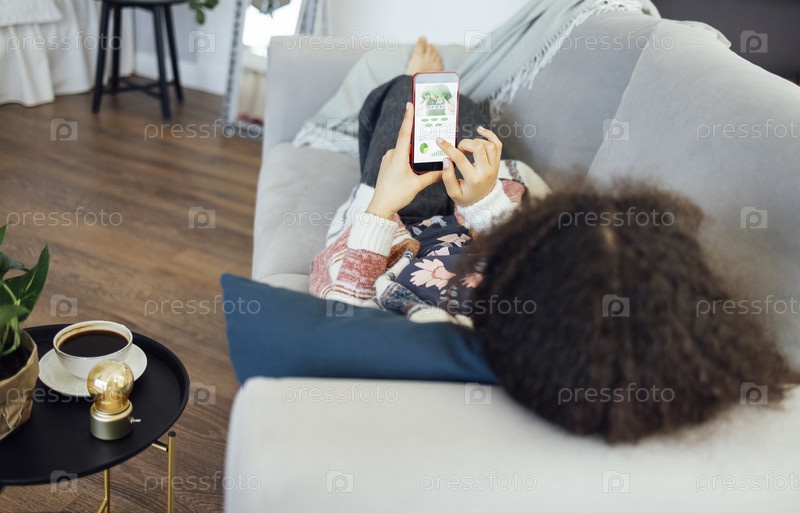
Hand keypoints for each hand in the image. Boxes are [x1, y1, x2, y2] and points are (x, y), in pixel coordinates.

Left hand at [366, 102, 442, 219]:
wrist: (381, 206)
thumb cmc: (397, 195)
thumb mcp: (417, 185)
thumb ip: (432, 176)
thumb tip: (445, 170)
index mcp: (398, 156)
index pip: (404, 133)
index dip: (408, 117)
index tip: (410, 104)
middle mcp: (391, 155)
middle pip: (408, 143)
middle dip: (419, 140)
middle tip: (430, 132)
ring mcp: (388, 160)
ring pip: (404, 151)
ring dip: (414, 153)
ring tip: (426, 154)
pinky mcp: (387, 165)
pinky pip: (399, 157)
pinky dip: (408, 159)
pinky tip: (415, 166)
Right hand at [436, 126, 501, 207]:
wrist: (483, 201)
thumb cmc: (467, 196)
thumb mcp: (453, 192)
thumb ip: (447, 176)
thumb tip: (446, 159)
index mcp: (473, 179)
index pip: (460, 158)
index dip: (448, 147)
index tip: (439, 141)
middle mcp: (486, 171)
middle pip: (477, 147)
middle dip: (464, 144)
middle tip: (459, 150)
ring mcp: (494, 166)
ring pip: (488, 144)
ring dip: (475, 141)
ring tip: (468, 148)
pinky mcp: (498, 162)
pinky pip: (498, 144)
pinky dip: (489, 135)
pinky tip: (480, 131)